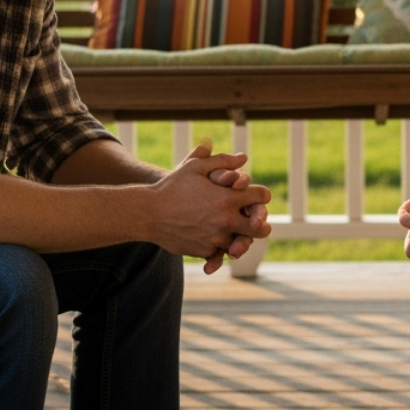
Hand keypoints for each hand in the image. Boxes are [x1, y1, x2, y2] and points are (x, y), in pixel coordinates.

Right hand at [149, 140, 270, 273]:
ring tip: (235, 231)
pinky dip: (220, 247)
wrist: (148, 213)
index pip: (262, 197)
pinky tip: (215, 239)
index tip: (256, 196)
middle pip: (261, 229)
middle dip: (260, 223)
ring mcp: (216, 238)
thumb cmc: (172, 187)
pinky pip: (221, 253)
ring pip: (241, 243)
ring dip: (239, 237)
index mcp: (228, 198)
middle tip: (256, 221)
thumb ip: (222, 160)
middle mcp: (226, 220)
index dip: (261, 195)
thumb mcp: (195, 167)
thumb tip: (244, 157)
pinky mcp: (205, 251)